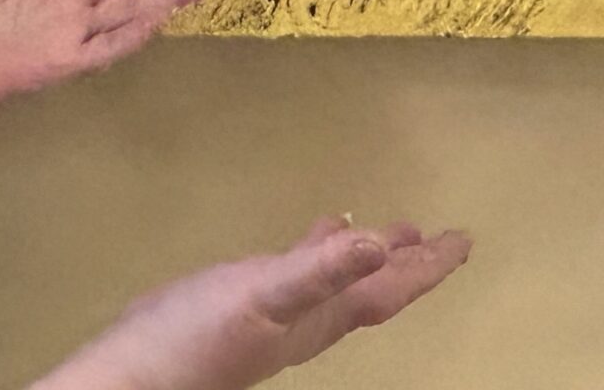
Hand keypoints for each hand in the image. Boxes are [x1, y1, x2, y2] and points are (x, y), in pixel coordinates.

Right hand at [47, 215, 470, 389]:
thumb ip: (320, 268)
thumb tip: (381, 242)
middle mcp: (311, 319)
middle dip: (408, 265)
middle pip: (374, 290)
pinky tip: (311, 234)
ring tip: (389, 229)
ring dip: (369, 258)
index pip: (388, 290)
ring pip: (342, 283)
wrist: (140, 373)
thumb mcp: (264, 295)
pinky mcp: (250, 303)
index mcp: (322, 316)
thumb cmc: (202, 334)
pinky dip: (319, 251)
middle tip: (439, 235)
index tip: (463, 240)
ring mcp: (280, 314)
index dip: (427, 267)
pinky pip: (303, 273)